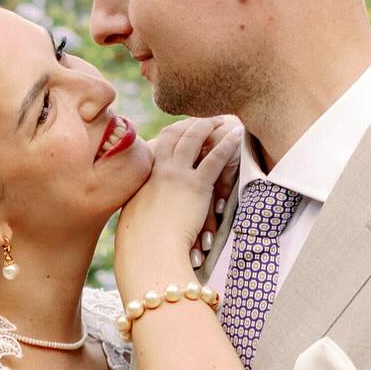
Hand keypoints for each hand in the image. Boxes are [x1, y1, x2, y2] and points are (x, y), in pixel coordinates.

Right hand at [115, 115, 241, 290]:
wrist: (147, 252)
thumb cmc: (139, 245)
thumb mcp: (134, 220)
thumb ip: (140, 209)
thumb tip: (141, 216)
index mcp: (141, 178)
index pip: (155, 146)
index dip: (170, 134)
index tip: (180, 128)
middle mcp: (157, 170)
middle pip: (173, 134)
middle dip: (189, 123)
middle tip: (202, 118)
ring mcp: (176, 174)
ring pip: (193, 138)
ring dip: (208, 125)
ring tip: (220, 118)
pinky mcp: (196, 185)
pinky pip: (215, 158)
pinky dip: (227, 143)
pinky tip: (236, 134)